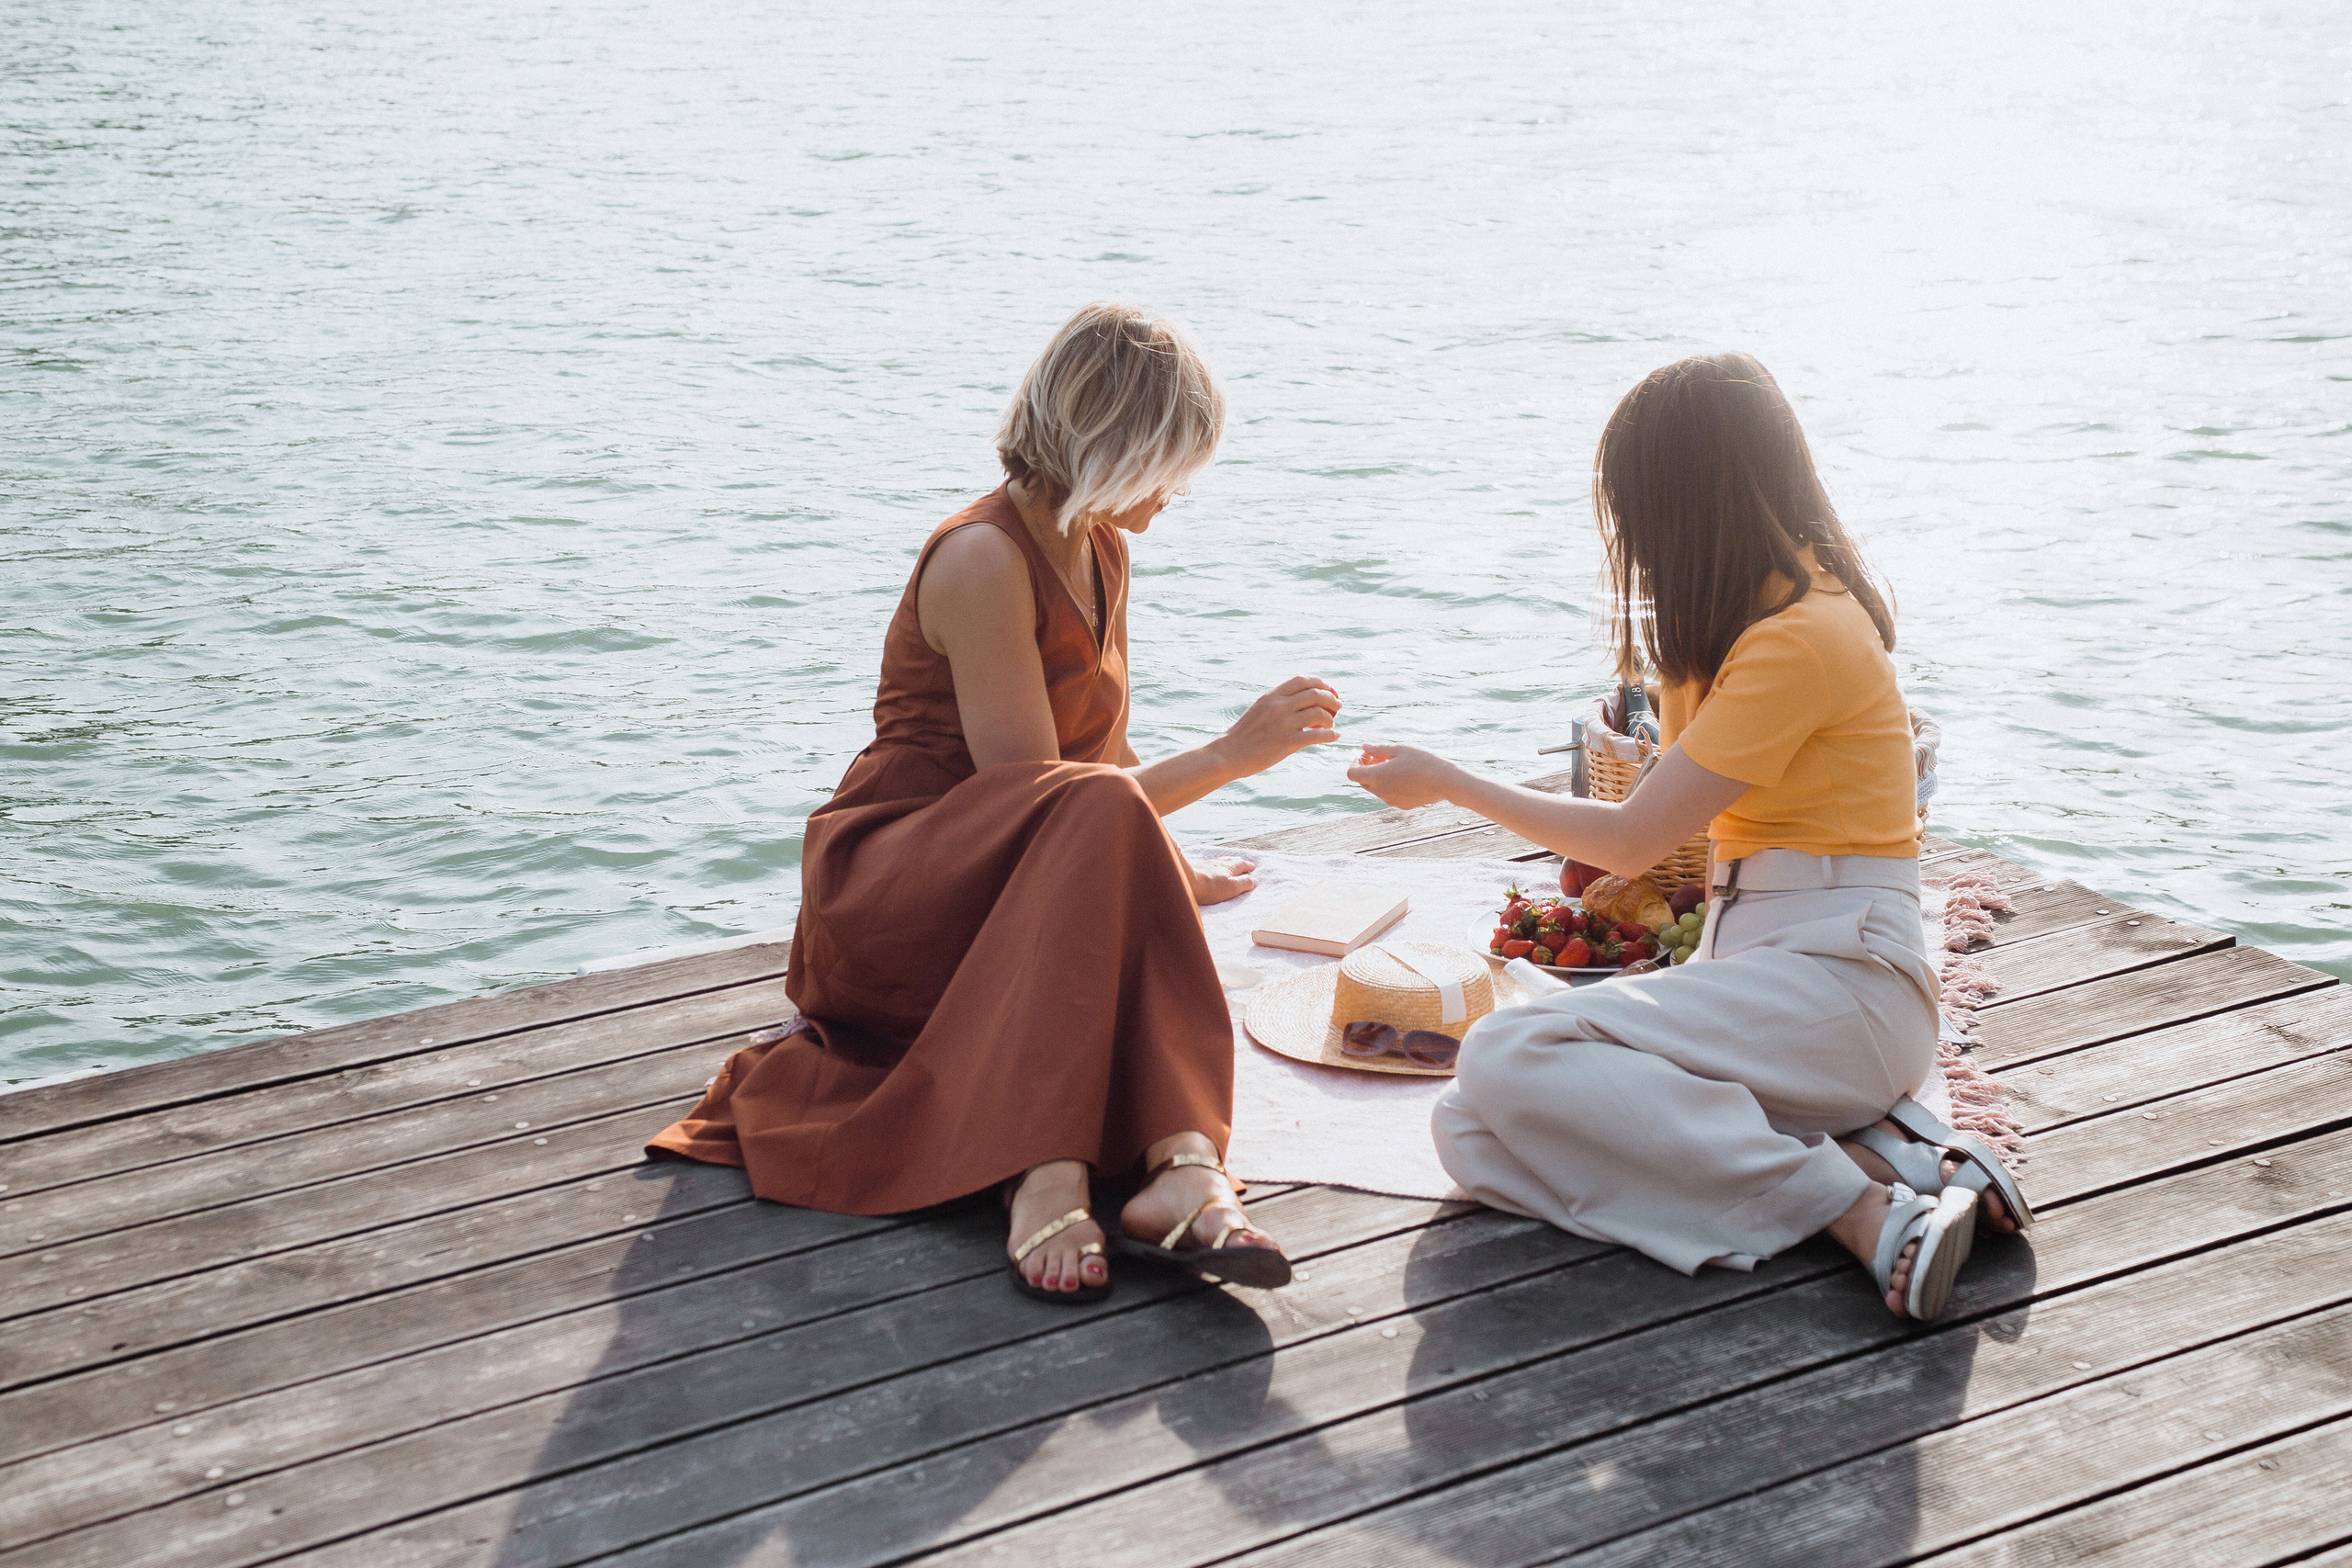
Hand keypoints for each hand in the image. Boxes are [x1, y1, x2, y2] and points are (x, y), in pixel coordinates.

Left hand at [1189, 854, 1257, 905]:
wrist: (1186, 882)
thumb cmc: (1210, 887)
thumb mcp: (1232, 887)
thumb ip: (1244, 883)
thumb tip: (1254, 880)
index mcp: (1229, 867)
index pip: (1241, 864)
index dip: (1248, 865)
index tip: (1253, 867)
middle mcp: (1218, 863)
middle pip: (1231, 860)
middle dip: (1239, 861)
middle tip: (1243, 863)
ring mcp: (1207, 865)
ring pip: (1220, 861)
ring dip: (1227, 861)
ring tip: (1229, 863)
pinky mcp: (1197, 868)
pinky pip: (1210, 864)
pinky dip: (1216, 864)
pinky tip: (1212, 867)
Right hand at [1211, 677, 1341, 779]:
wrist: (1229, 753)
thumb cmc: (1245, 734)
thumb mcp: (1260, 709)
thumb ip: (1280, 702)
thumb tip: (1304, 700)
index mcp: (1272, 696)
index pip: (1303, 680)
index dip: (1321, 683)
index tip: (1329, 690)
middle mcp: (1279, 706)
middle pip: (1315, 694)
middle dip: (1331, 699)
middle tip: (1337, 706)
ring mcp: (1283, 724)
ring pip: (1319, 713)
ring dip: (1331, 718)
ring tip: (1331, 724)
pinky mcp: (1287, 742)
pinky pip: (1317, 735)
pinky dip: (1330, 735)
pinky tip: (1334, 737)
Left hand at [1345, 742, 1460, 809]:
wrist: (1445, 781)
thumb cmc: (1423, 761)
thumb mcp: (1400, 749)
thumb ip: (1379, 749)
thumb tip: (1364, 747)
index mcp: (1377, 776)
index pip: (1352, 773)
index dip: (1356, 763)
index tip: (1368, 755)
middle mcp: (1380, 791)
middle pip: (1363, 782)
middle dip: (1367, 769)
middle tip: (1381, 757)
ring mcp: (1391, 800)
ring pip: (1376, 789)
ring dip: (1379, 777)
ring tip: (1395, 765)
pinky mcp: (1401, 805)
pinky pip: (1389, 795)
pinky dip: (1390, 786)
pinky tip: (1406, 776)